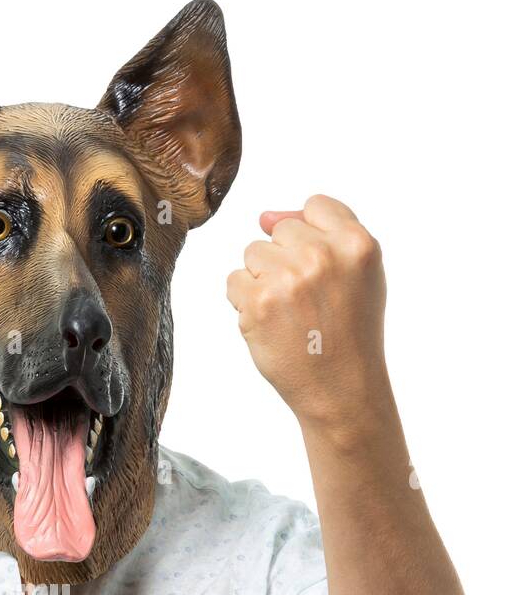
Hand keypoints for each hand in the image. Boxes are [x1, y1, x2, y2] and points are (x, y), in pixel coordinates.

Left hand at [227, 194, 390, 429]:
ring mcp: (288, 278)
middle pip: (279, 231)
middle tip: (306, 300)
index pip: (315, 206)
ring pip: (253, 254)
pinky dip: (244, 303)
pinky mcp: (258, 303)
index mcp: (357, 243)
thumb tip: (266, 216)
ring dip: (262, 281)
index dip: (310, 237)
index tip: (318, 270)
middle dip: (285, 260)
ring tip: (289, 312)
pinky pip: (234, 281)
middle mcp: (322, 256)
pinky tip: (271, 324)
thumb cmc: (350, 331)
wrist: (340, 388)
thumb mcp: (360, 274)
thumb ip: (325, 233)